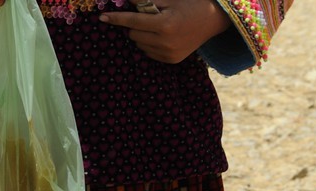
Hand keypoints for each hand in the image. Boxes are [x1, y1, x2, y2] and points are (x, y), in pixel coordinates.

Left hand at [100, 0, 232, 64]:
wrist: (214, 19)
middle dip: (135, 26)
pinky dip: (150, 44)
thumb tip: (125, 1)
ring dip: (142, 35)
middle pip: (133, 35)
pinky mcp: (170, 60)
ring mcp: (167, 53)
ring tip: (159, 27)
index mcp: (165, 23)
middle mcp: (165, 41)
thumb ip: (146, 1)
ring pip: (139, 45)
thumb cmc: (190, 4)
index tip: (102, 17)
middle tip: (149, 18)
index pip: (132, 21)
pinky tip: (164, 37)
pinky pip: (148, 53)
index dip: (116, 18)